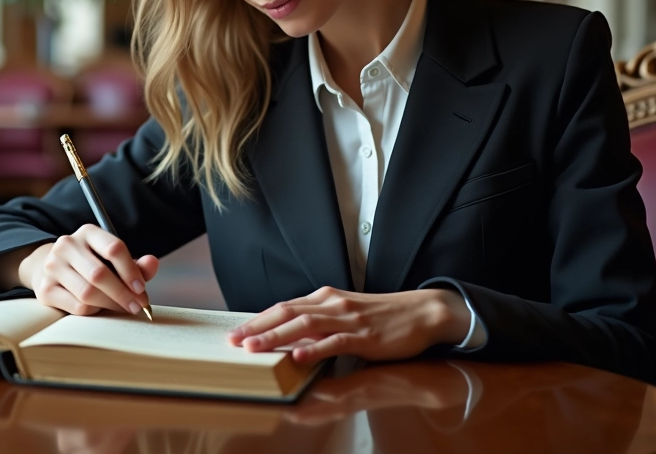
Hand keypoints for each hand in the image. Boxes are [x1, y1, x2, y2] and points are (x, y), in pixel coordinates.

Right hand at [20, 224, 158, 315]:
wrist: (50, 268)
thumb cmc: (90, 264)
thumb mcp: (113, 260)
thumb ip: (136, 263)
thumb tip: (152, 263)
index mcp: (88, 232)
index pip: (114, 248)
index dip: (130, 271)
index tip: (141, 289)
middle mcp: (67, 245)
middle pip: (100, 274)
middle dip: (122, 294)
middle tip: (137, 306)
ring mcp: (52, 266)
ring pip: (88, 292)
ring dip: (110, 304)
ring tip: (121, 307)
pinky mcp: (45, 289)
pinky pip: (77, 306)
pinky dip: (94, 310)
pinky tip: (100, 307)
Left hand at [226, 287, 471, 365]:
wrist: (422, 312)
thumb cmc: (382, 316)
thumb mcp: (346, 313)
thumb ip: (321, 321)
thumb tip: (292, 335)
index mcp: (326, 297)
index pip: (284, 307)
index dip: (258, 320)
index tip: (236, 332)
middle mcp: (332, 303)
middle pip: (287, 312)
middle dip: (257, 327)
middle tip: (233, 342)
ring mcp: (348, 318)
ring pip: (305, 324)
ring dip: (276, 337)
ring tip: (254, 349)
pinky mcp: (364, 335)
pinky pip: (335, 341)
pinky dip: (314, 349)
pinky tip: (298, 357)